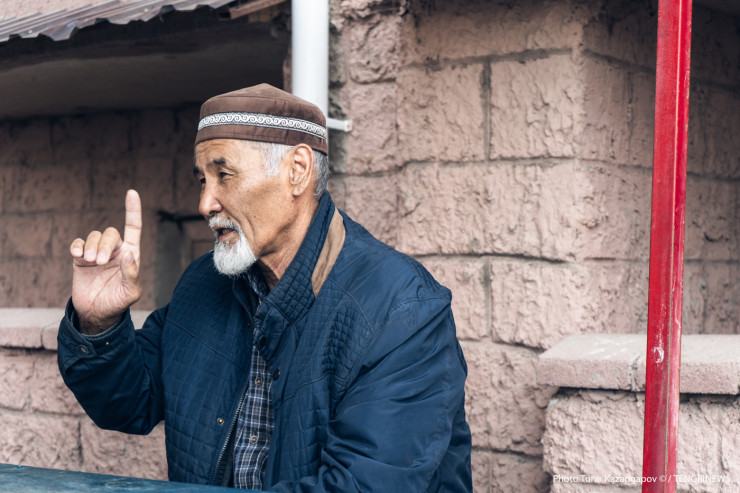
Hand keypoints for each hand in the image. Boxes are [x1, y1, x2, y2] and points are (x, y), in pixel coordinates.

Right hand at [70, 190, 142, 333]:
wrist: (96, 313)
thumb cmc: (118, 302)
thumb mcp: (131, 291)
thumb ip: (132, 273)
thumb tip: (129, 253)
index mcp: (131, 255)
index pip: (134, 228)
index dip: (133, 210)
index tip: (132, 192)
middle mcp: (115, 251)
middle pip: (110, 233)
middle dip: (104, 244)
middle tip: (99, 261)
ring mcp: (97, 253)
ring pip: (94, 236)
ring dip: (91, 246)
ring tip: (90, 262)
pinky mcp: (81, 258)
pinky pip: (78, 243)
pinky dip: (77, 246)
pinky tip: (77, 254)